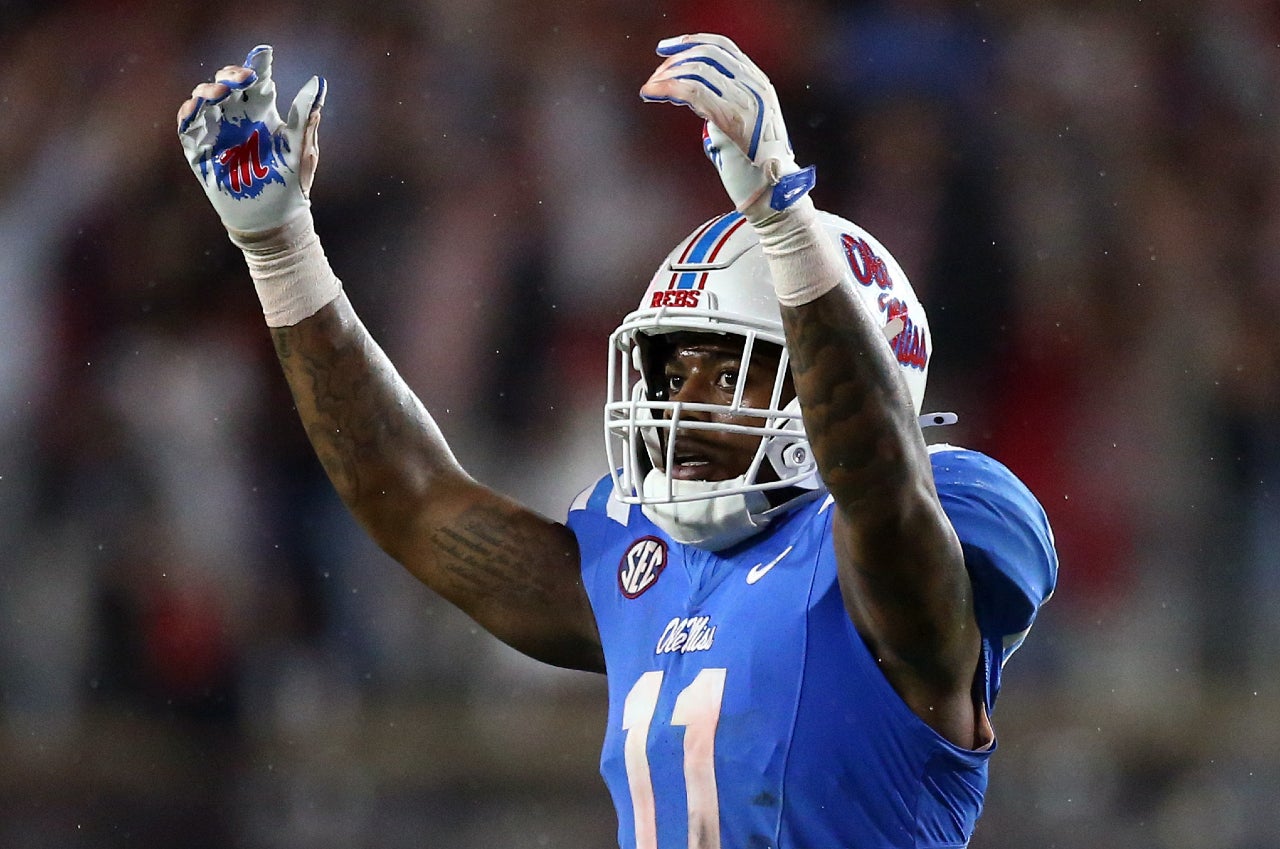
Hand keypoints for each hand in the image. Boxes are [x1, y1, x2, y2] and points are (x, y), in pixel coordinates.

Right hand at [177, 46, 325, 235]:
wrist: (273, 220)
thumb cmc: (291, 185)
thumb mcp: (301, 148)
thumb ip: (305, 115)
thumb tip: (318, 82)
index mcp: (265, 114)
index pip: (259, 81)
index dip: (259, 65)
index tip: (264, 54)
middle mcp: (240, 118)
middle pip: (227, 84)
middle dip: (230, 75)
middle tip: (242, 79)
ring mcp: (219, 133)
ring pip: (205, 99)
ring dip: (209, 90)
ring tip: (221, 93)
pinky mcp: (202, 152)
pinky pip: (188, 127)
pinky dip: (189, 113)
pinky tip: (197, 108)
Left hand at [640, 33, 813, 220]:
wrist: (774, 193)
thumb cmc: (754, 168)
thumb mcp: (742, 128)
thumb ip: (723, 108)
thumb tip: (695, 99)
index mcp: (759, 83)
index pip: (723, 47)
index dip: (691, 42)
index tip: (667, 49)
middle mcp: (755, 86)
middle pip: (707, 55)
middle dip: (675, 60)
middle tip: (655, 75)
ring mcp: (746, 100)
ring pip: (697, 71)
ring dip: (666, 77)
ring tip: (649, 88)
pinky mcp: (732, 118)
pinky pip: (693, 91)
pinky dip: (667, 88)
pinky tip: (651, 94)